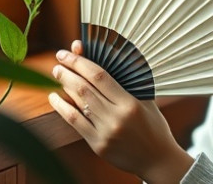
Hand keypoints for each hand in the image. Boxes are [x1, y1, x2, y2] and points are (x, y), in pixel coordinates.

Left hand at [48, 41, 193, 183]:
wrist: (157, 160)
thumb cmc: (153, 126)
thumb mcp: (146, 100)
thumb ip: (128, 82)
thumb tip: (105, 59)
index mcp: (130, 103)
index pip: (100, 76)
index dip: (81, 62)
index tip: (69, 52)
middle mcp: (116, 117)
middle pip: (85, 88)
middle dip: (68, 71)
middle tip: (58, 60)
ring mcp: (105, 132)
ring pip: (78, 103)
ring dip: (64, 85)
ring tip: (57, 73)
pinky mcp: (97, 145)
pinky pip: (75, 122)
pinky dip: (62, 108)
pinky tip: (54, 98)